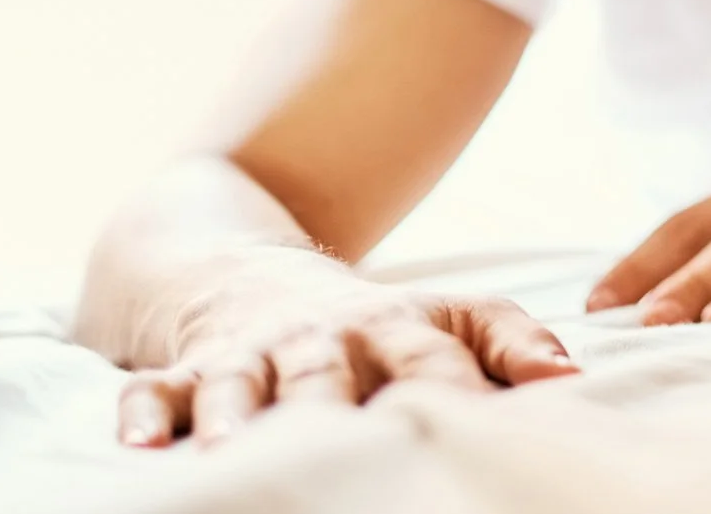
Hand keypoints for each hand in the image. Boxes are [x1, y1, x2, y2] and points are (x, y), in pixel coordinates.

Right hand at [115, 279, 573, 447]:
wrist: (250, 268)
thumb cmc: (371, 320)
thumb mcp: (445, 315)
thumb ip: (508, 341)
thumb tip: (570, 378)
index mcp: (394, 329)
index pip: (430, 361)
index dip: (450, 388)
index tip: (472, 426)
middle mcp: (323, 341)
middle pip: (329, 372)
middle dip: (332, 401)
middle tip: (344, 440)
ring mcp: (252, 354)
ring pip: (241, 381)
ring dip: (236, 407)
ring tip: (230, 442)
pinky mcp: (192, 366)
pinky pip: (160, 389)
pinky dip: (147, 411)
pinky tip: (140, 442)